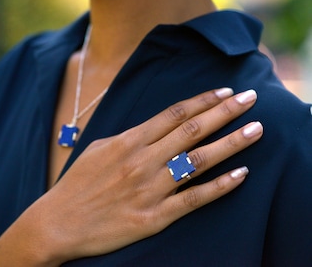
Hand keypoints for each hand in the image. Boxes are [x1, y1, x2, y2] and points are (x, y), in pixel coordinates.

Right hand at [0, 88, 262, 265]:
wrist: (59, 222)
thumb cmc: (78, 183)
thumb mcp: (100, 148)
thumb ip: (130, 136)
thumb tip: (154, 127)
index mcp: (129, 141)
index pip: (174, 113)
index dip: (202, 100)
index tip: (224, 92)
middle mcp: (143, 161)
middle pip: (191, 130)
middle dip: (225, 112)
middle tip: (250, 99)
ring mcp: (150, 189)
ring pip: (198, 160)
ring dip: (230, 143)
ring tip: (255, 130)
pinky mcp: (153, 217)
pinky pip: (193, 199)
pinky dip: (219, 187)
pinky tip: (240, 175)